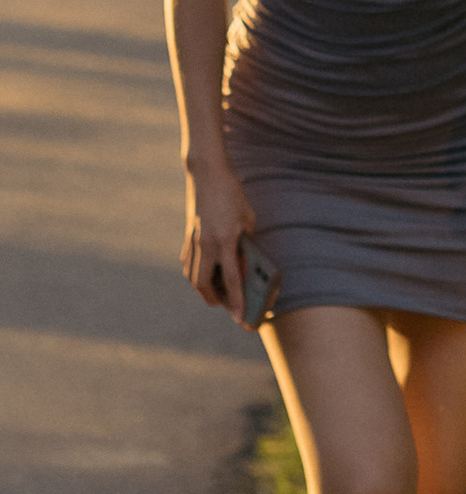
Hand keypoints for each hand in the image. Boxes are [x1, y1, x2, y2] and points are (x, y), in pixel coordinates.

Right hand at [182, 167, 258, 321]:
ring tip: (218, 298)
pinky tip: (205, 279)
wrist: (206, 174)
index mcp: (225, 240)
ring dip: (204, 291)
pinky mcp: (188, 237)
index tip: (241, 319)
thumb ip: (246, 245)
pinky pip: (189, 265)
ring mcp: (194, 241)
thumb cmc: (233, 195)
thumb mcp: (248, 219)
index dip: (237, 302)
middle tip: (231, 309)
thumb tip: (245, 267)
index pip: (230, 280)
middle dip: (217, 302)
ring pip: (193, 278)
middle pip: (205, 285)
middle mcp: (206, 244)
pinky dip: (196, 276)